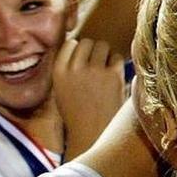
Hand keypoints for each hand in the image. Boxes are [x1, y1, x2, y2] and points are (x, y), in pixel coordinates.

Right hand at [52, 37, 126, 154]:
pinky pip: (117, 57)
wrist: (92, 134)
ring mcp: (94, 71)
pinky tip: (114, 78)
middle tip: (96, 66)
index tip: (82, 61)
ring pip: (103, 46)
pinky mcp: (113, 75)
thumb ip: (67, 68)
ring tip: (104, 72)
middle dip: (92, 51)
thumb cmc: (77, 113)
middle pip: (87, 42)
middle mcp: (74, 69)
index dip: (78, 50)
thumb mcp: (61, 89)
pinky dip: (117, 65)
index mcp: (58, 72)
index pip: (70, 44)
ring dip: (105, 55)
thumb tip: (78, 43)